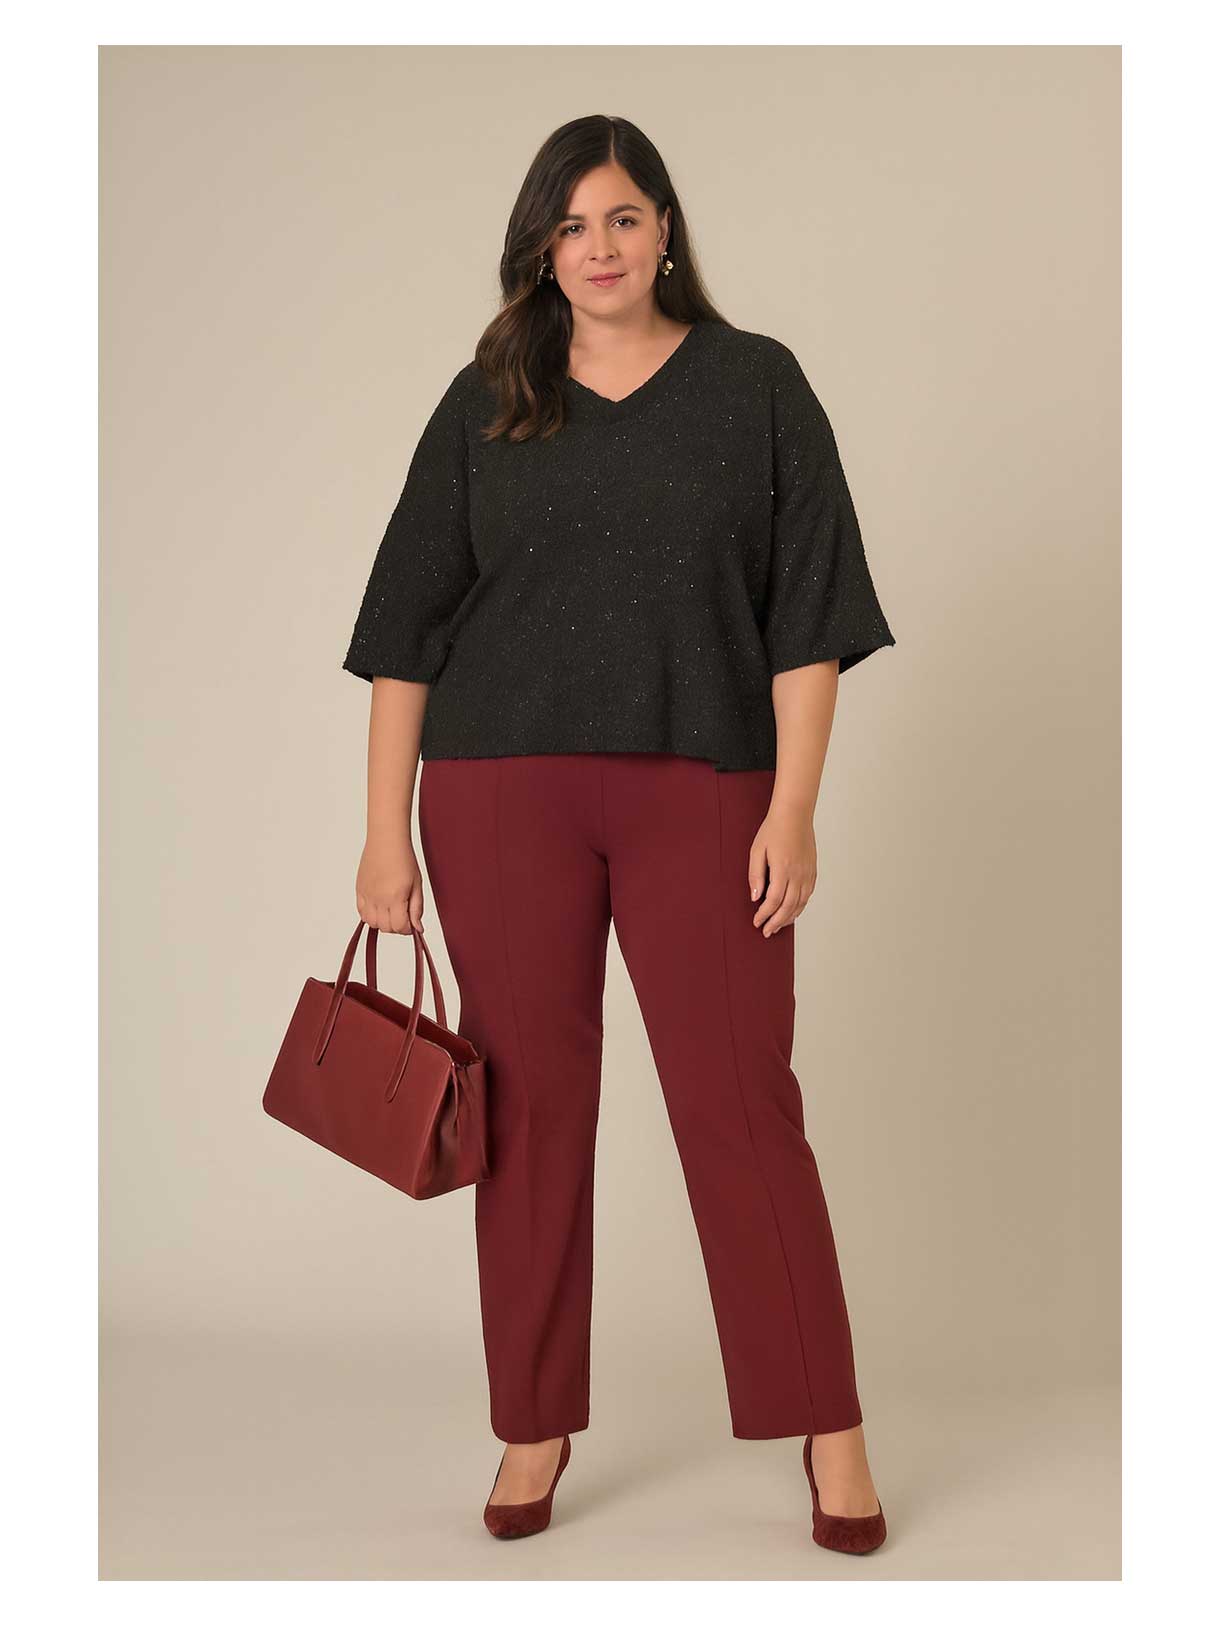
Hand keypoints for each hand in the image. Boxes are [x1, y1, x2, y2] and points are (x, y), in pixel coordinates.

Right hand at [356, 832, 424, 933]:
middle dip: (396, 926)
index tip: (412, 924)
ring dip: (382, 922)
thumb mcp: (417, 884)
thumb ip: (416, 908)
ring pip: (371, 922)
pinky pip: (361, 912)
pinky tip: (380, 907)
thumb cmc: (404, 858)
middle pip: (385, 927)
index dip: (408, 929)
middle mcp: (378, 898)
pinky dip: (370, 915)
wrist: (386, 840)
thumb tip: (418, 928)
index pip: (399, 926)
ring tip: (391, 911)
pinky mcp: (359, 890)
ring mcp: (366, 894)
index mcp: (395, 896)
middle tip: (403, 916)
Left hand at [748, 804, 816, 935]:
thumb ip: (756, 875)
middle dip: (776, 922)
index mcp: (783, 869)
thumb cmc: (773, 830)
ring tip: (778, 925)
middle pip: (789, 907)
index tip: (757, 922)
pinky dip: (800, 906)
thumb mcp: (757, 850)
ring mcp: (807, 873)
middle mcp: (798, 874)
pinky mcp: (812, 871)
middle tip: (767, 931)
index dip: (765, 915)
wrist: (794, 814)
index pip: (774, 901)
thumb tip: (755, 897)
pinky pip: (808, 895)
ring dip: (789, 917)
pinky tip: (792, 911)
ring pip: (800, 903)